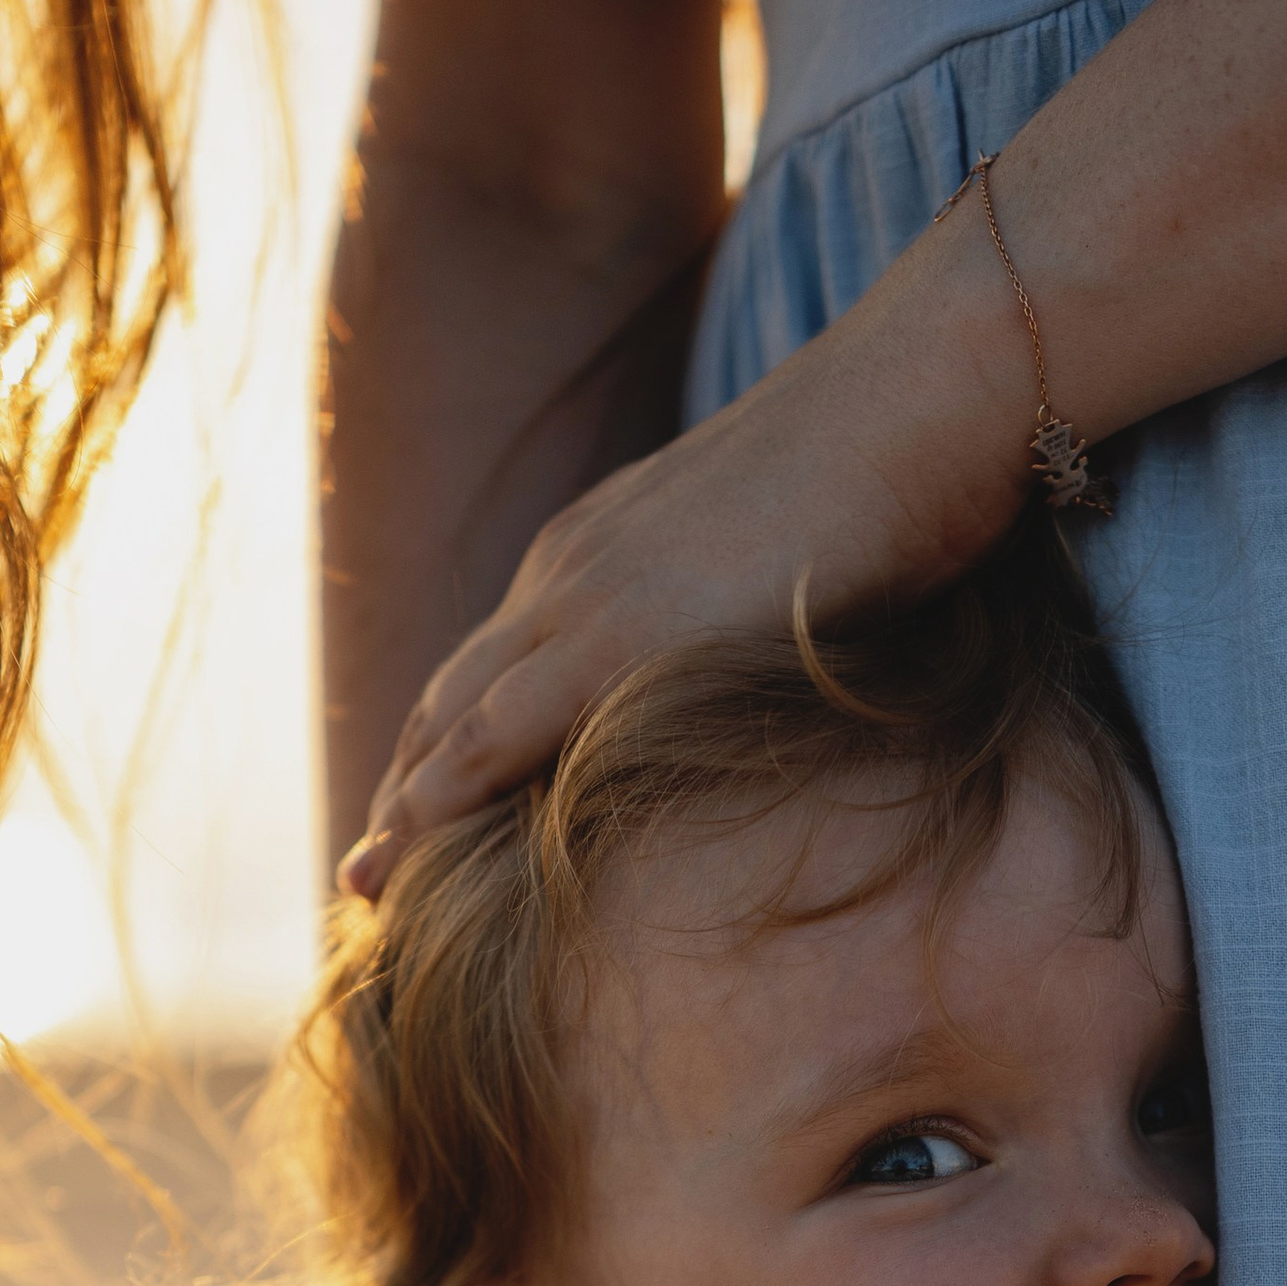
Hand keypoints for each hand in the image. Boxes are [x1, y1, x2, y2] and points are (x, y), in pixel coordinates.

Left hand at [338, 209, 1031, 896]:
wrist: (929, 393)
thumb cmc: (899, 475)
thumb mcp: (796, 567)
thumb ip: (752, 625)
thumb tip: (781, 681)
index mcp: (605, 551)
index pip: (499, 670)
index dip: (448, 750)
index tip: (417, 822)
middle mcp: (571, 569)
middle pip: (452, 698)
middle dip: (401, 791)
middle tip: (358, 881)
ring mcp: (586, 594)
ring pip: (450, 719)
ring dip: (400, 808)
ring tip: (357, 892)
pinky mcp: (619, 633)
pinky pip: (497, 733)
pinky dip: (440, 796)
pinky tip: (401, 854)